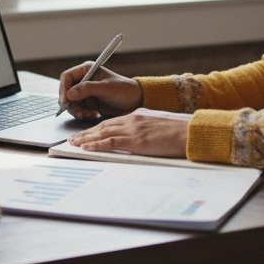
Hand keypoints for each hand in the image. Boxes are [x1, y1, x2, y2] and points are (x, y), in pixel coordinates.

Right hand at [58, 62, 141, 119]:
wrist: (135, 101)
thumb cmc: (124, 89)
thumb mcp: (106, 88)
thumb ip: (87, 89)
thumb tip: (69, 94)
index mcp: (86, 70)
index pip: (67, 77)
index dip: (64, 88)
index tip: (65, 101)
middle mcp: (83, 80)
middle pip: (67, 91)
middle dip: (71, 103)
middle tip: (78, 112)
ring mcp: (85, 92)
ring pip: (71, 102)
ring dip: (77, 111)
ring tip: (88, 115)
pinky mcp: (88, 103)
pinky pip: (78, 109)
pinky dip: (83, 114)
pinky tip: (93, 115)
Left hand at [69, 110, 188, 157]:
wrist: (190, 131)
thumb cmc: (179, 131)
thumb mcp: (157, 126)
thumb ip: (144, 129)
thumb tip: (138, 137)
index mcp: (136, 116)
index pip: (111, 122)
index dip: (96, 128)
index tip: (86, 133)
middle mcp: (131, 120)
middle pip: (103, 126)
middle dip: (86, 133)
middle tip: (73, 139)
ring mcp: (132, 129)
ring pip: (102, 133)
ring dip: (86, 139)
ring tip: (74, 143)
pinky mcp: (135, 140)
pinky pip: (110, 142)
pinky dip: (96, 144)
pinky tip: (86, 147)